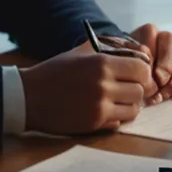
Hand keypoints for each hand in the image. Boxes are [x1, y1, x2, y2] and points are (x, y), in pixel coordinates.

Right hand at [20, 44, 157, 134]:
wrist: (30, 96)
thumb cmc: (56, 71)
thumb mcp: (80, 52)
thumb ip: (108, 47)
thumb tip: (137, 48)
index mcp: (101, 63)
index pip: (142, 68)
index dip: (142, 71)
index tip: (135, 73)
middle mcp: (104, 85)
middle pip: (140, 90)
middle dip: (136, 89)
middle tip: (126, 87)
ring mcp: (100, 106)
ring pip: (134, 110)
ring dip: (128, 105)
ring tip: (117, 100)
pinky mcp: (94, 124)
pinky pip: (120, 123)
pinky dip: (117, 117)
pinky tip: (106, 110)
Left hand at [127, 23, 171, 102]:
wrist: (131, 59)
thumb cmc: (128, 56)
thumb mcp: (126, 54)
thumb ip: (135, 57)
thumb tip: (148, 65)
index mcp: (150, 31)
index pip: (154, 43)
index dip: (150, 62)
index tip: (145, 77)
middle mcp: (167, 38)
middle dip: (166, 75)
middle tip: (157, 90)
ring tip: (166, 96)